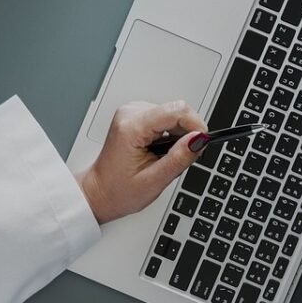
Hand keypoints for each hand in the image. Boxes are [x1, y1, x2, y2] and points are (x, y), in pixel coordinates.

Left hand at [77, 101, 208, 224]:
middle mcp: (130, 114)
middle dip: (186, 134)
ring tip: (164, 157)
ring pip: (173, 114)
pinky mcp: (136, 116)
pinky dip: (169, 134)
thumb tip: (199, 139)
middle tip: (180, 158)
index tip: (202, 143)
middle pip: (176, 110)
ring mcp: (132, 113)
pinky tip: (159, 150)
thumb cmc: (118, 190)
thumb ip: (179, 158)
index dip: (196, 125)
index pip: (176, 110)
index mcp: (131, 128)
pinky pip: (165, 118)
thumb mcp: (154, 181)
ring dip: (177, 135)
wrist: (99, 192)